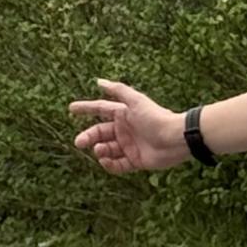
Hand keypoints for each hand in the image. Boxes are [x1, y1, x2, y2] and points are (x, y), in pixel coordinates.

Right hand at [69, 78, 189, 174]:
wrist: (175, 139)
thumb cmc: (155, 117)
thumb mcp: (136, 101)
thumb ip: (117, 91)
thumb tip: (98, 81)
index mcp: (123, 114)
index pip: (100, 109)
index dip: (86, 109)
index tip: (70, 109)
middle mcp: (125, 129)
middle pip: (100, 133)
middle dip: (89, 137)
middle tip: (79, 142)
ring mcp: (129, 146)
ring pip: (107, 149)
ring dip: (100, 150)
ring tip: (100, 150)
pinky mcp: (136, 161)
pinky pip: (118, 165)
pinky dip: (110, 165)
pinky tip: (106, 161)